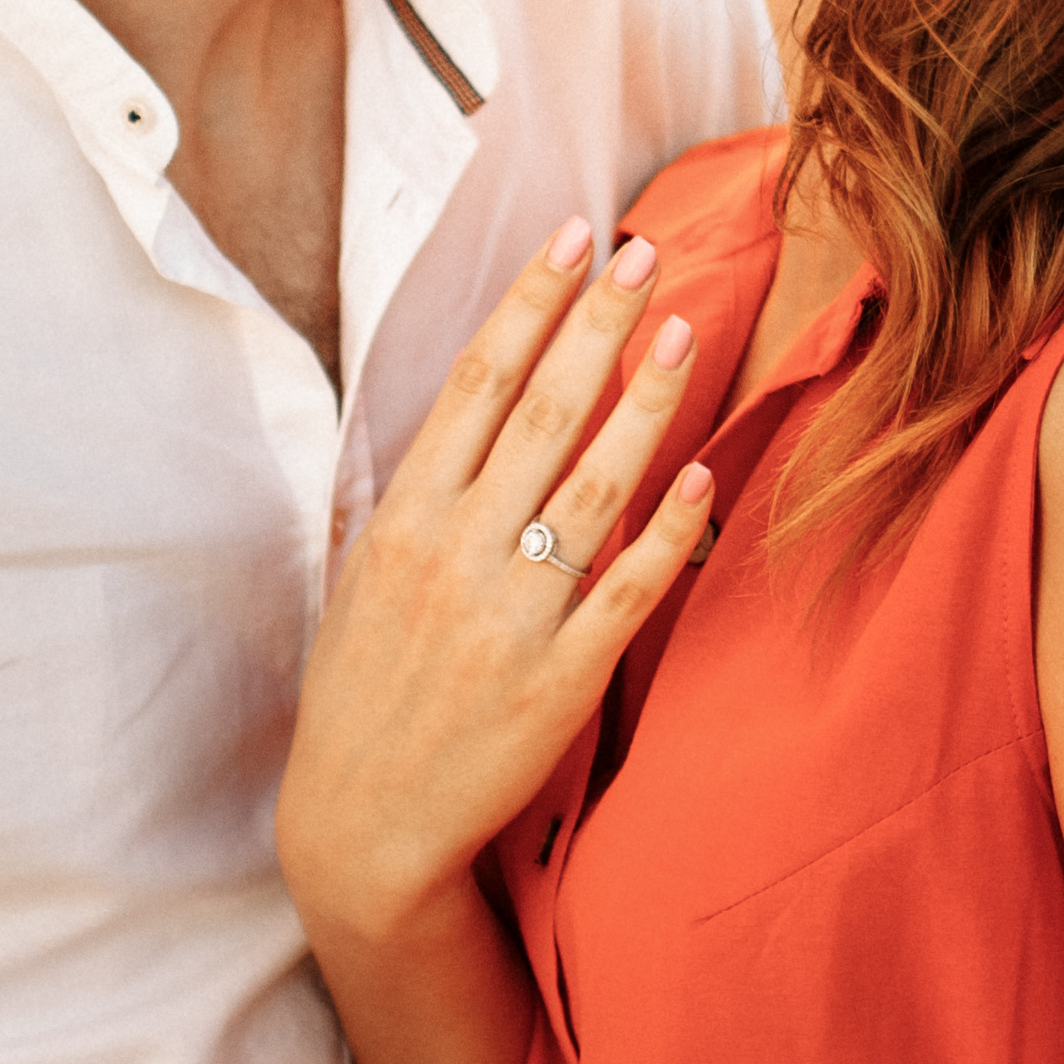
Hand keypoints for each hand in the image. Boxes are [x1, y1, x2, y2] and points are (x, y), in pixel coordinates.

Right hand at [283, 220, 718, 952]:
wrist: (362, 828)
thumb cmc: (362, 694)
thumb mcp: (360, 577)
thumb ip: (414, 494)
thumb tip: (465, 405)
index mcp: (402, 519)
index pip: (475, 384)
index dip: (528, 302)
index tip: (571, 235)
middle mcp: (456, 554)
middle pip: (541, 413)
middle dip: (597, 322)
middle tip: (647, 251)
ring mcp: (511, 616)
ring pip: (593, 487)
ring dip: (644, 402)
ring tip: (685, 329)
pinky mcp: (560, 679)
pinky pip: (625, 591)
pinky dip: (666, 533)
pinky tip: (703, 475)